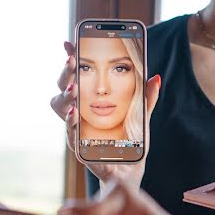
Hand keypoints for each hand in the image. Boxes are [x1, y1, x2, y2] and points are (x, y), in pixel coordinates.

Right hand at [49, 41, 161, 189]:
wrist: (131, 173)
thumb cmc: (132, 146)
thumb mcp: (142, 118)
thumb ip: (147, 98)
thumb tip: (155, 77)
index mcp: (91, 101)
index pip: (78, 74)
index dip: (71, 57)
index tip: (69, 41)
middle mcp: (80, 112)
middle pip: (63, 86)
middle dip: (65, 72)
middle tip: (72, 61)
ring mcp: (76, 128)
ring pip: (59, 106)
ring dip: (65, 95)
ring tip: (74, 88)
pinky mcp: (77, 146)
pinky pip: (69, 131)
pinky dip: (70, 120)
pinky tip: (74, 112)